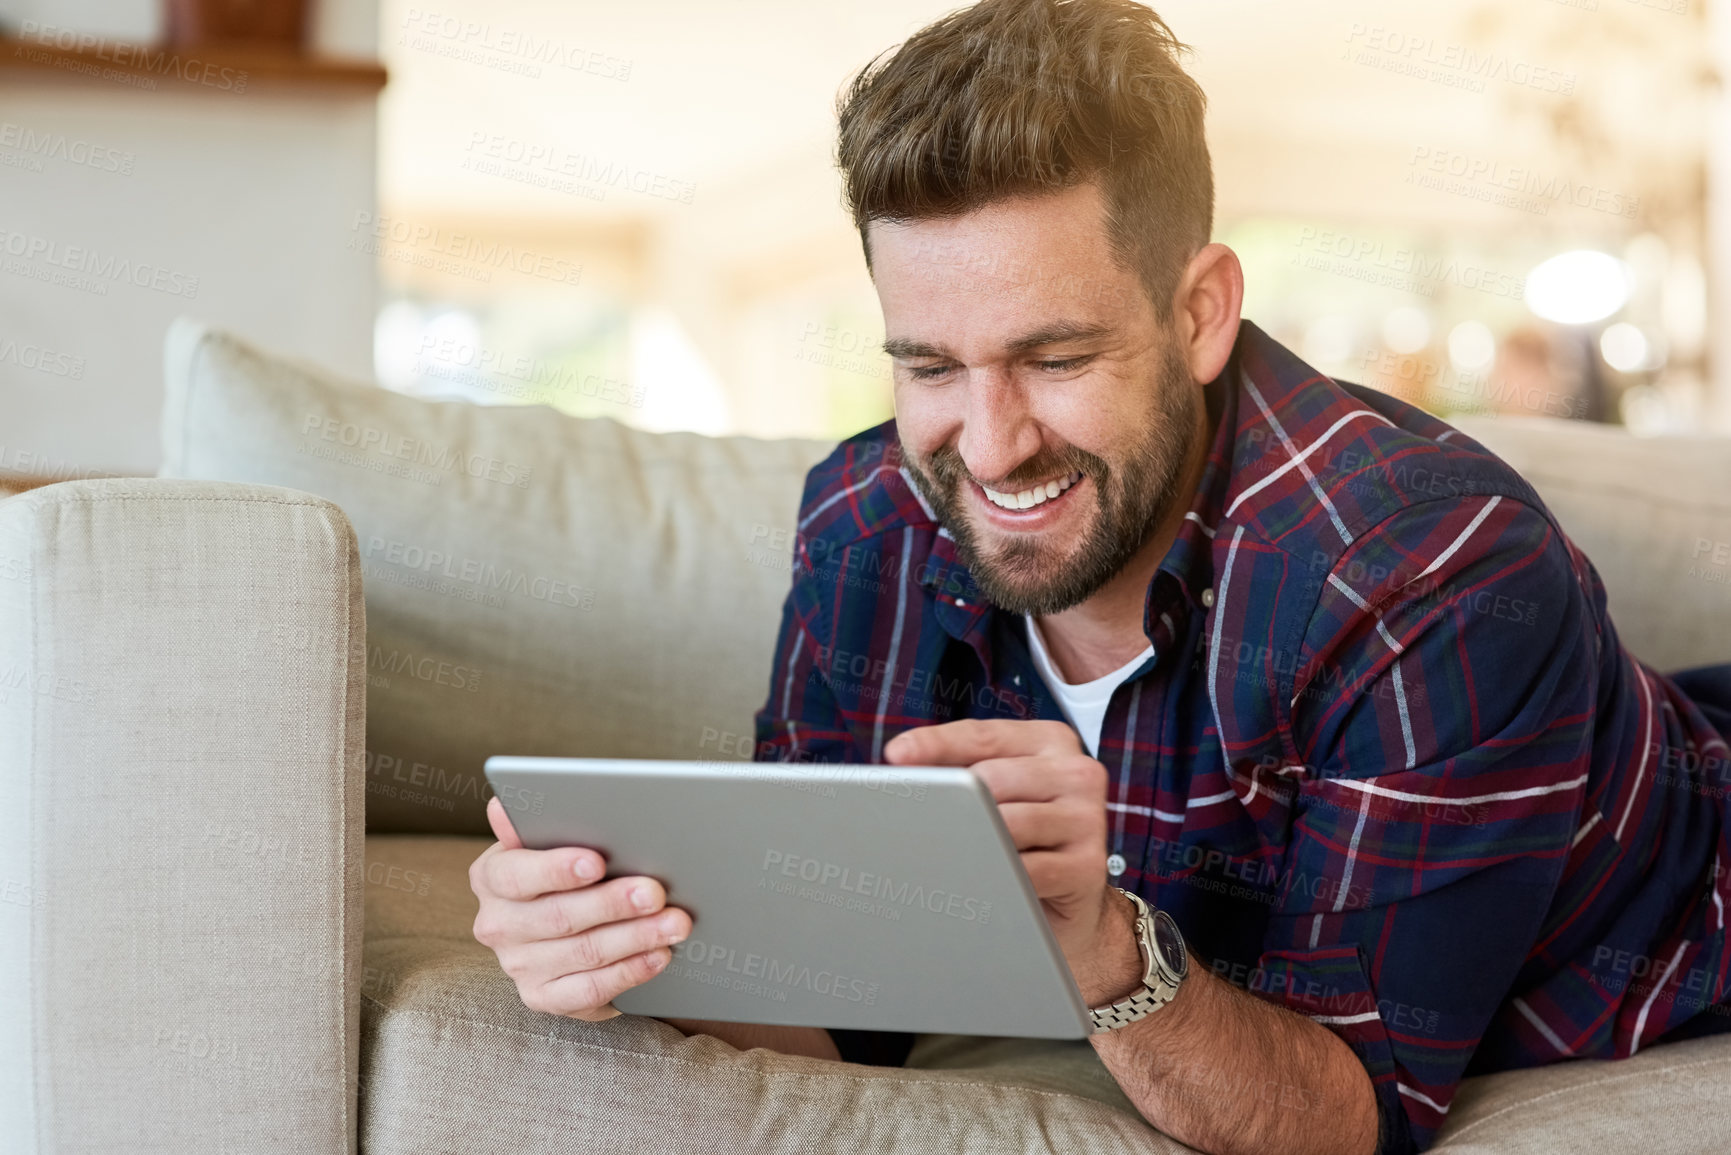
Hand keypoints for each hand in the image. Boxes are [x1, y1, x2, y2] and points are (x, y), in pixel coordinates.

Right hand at [468, 795, 692, 1020]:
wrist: (566, 922)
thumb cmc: (565, 869)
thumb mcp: (549, 840)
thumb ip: (538, 824)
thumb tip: (504, 806)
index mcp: (491, 877)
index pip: (517, 875)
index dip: (556, 869)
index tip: (596, 862)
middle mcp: (498, 924)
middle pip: (559, 916)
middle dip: (613, 903)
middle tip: (656, 892)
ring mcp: (519, 966)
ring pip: (583, 953)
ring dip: (635, 937)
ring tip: (674, 923)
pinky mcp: (543, 997)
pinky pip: (590, 989)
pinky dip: (629, 972)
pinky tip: (659, 955)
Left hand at [882, 719, 1136, 1002]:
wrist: (1072, 908)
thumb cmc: (1024, 843)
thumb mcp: (998, 797)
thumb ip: (963, 775)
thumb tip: (902, 770)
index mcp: (1050, 742)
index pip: (983, 735)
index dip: (935, 743)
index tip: (896, 756)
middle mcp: (1076, 772)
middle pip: (991, 778)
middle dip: (951, 802)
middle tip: (920, 824)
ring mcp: (1088, 818)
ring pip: (1007, 823)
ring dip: (972, 843)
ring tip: (949, 858)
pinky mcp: (1088, 865)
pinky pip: (1026, 869)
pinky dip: (996, 877)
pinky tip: (980, 883)